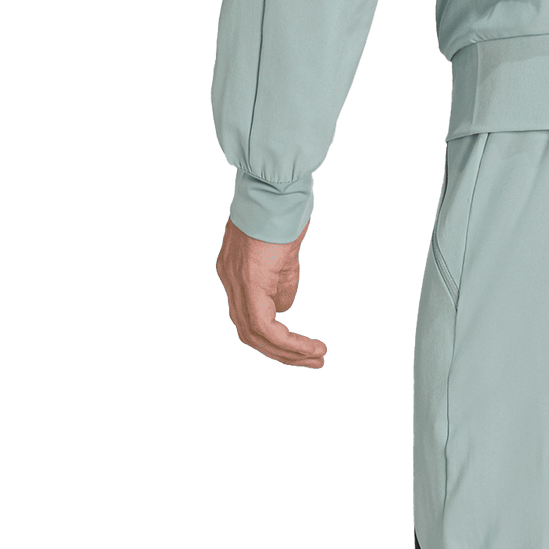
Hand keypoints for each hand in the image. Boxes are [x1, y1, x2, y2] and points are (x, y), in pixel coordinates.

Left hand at [214, 220, 327, 369]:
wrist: (277, 188)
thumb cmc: (283, 212)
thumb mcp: (282, 257)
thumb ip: (280, 285)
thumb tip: (283, 309)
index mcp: (235, 274)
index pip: (250, 320)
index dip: (277, 342)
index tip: (305, 350)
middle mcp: (229, 280)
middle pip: (251, 334)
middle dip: (285, 354)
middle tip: (316, 361)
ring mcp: (235, 281)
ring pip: (257, 335)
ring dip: (290, 353)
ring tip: (318, 357)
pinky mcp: (248, 281)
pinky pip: (265, 326)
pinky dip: (290, 342)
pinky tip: (311, 346)